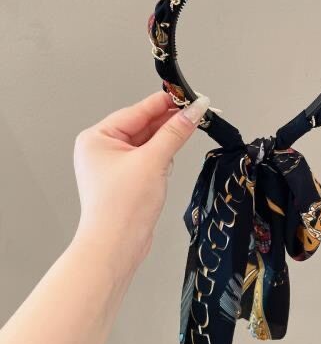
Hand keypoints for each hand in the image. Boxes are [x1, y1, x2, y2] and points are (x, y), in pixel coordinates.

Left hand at [73, 90, 209, 266]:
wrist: (116, 248)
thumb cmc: (123, 206)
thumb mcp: (153, 161)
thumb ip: (175, 132)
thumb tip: (194, 110)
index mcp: (98, 137)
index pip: (137, 111)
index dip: (166, 102)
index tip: (191, 96)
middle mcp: (103, 148)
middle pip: (143, 125)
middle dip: (169, 121)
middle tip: (198, 112)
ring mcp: (115, 165)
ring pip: (148, 142)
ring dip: (167, 140)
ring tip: (189, 131)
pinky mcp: (127, 179)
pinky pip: (148, 158)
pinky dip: (163, 156)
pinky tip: (173, 157)